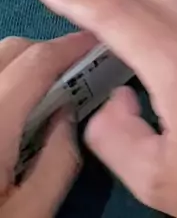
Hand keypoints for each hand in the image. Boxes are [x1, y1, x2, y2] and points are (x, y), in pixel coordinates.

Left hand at [0, 31, 94, 217]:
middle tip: (73, 76)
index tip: (98, 45)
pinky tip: (5, 114)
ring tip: (39, 94)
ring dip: (17, 65)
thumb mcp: (29, 217)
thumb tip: (69, 117)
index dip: (71, 46)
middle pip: (10, 51)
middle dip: (46, 53)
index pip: (36, 62)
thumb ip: (58, 161)